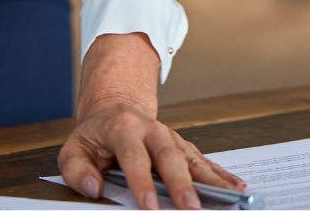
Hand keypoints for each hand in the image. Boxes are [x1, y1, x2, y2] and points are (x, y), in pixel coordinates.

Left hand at [58, 34, 244, 209]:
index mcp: (123, 128)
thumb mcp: (74, 149)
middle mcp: (151, 130)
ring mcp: (170, 137)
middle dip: (181, 183)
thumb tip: (93, 188)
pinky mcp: (182, 147)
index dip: (142, 182)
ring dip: (210, 179)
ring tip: (229, 198)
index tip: (150, 206)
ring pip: (191, 157)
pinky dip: (220, 174)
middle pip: (169, 155)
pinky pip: (203, 160)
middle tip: (191, 209)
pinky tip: (236, 187)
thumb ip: (77, 170)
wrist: (115, 108)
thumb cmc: (95, 137)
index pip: (134, 156)